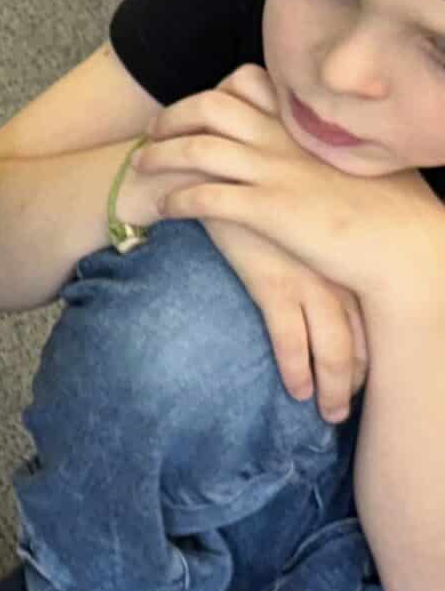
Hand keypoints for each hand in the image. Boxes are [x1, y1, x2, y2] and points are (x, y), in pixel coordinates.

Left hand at [138, 65, 444, 303]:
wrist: (408, 249)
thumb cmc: (388, 214)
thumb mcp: (353, 166)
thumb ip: (321, 152)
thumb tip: (304, 153)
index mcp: (305, 127)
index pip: (247, 85)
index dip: (211, 92)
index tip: (192, 108)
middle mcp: (287, 141)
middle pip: (211, 106)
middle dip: (173, 115)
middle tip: (152, 130)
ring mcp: (277, 173)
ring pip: (197, 149)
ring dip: (160, 155)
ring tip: (140, 166)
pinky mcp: (270, 211)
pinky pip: (207, 197)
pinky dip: (177, 199)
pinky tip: (165, 208)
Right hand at [201, 218, 367, 421]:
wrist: (214, 177)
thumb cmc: (254, 200)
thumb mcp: (294, 224)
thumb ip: (312, 251)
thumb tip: (318, 286)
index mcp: (347, 255)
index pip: (376, 319)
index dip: (370, 356)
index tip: (359, 381)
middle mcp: (338, 269)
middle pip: (362, 340)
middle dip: (354, 382)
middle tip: (345, 410)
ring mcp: (308, 278)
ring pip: (333, 347)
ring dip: (332, 387)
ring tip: (327, 413)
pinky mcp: (273, 282)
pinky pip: (290, 338)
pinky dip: (297, 369)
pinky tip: (298, 390)